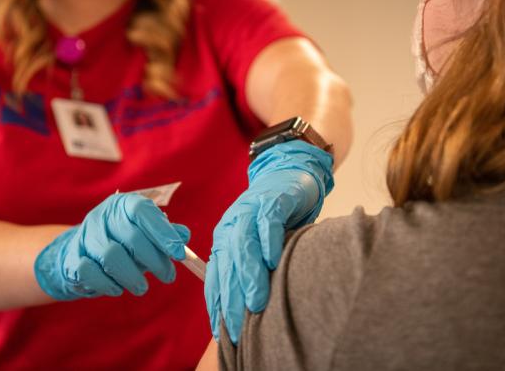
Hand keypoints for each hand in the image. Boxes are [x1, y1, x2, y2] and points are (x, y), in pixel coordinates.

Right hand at [34, 193, 189, 299]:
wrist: (82, 252)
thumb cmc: (122, 242)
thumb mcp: (145, 233)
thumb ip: (165, 233)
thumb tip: (184, 235)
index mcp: (122, 204)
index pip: (143, 212)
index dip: (163, 233)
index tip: (179, 254)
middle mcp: (102, 216)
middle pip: (131, 236)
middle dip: (154, 260)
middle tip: (168, 276)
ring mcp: (85, 237)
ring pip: (111, 256)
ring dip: (132, 276)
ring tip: (142, 287)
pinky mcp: (71, 259)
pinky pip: (89, 272)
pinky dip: (107, 284)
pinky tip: (118, 289)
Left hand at [204, 140, 333, 343]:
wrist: (289, 173)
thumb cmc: (273, 216)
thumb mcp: (257, 244)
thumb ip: (248, 269)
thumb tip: (245, 309)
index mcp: (225, 239)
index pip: (216, 274)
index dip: (217, 303)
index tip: (220, 331)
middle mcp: (233, 225)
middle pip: (227, 264)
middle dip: (230, 297)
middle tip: (236, 326)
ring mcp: (252, 211)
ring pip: (244, 245)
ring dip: (248, 274)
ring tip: (254, 301)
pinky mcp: (273, 200)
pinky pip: (268, 222)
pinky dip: (269, 241)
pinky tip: (272, 260)